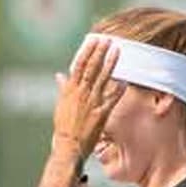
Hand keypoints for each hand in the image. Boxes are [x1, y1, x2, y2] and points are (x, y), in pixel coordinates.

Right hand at [51, 39, 124, 156]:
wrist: (68, 146)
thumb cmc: (63, 128)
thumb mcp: (61, 105)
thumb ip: (63, 88)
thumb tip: (60, 75)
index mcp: (70, 90)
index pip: (79, 65)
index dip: (87, 51)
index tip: (94, 40)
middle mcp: (81, 94)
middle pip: (91, 68)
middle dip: (100, 52)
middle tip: (108, 39)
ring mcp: (92, 103)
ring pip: (102, 79)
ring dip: (110, 63)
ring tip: (117, 50)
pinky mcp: (101, 114)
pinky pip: (112, 99)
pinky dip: (118, 88)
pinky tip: (125, 79)